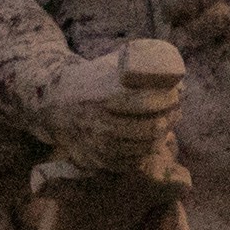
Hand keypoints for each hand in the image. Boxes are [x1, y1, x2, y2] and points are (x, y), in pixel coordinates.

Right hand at [54, 37, 187, 180]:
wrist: (54, 105)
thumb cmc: (87, 82)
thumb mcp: (108, 68)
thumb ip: (138, 70)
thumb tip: (175, 79)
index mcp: (104, 98)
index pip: (147, 102)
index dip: (167, 99)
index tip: (175, 95)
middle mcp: (101, 125)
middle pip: (151, 128)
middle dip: (169, 119)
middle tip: (175, 112)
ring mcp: (100, 146)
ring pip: (144, 148)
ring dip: (161, 137)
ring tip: (166, 125)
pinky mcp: (99, 161)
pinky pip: (132, 162)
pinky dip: (145, 152)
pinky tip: (150, 141)